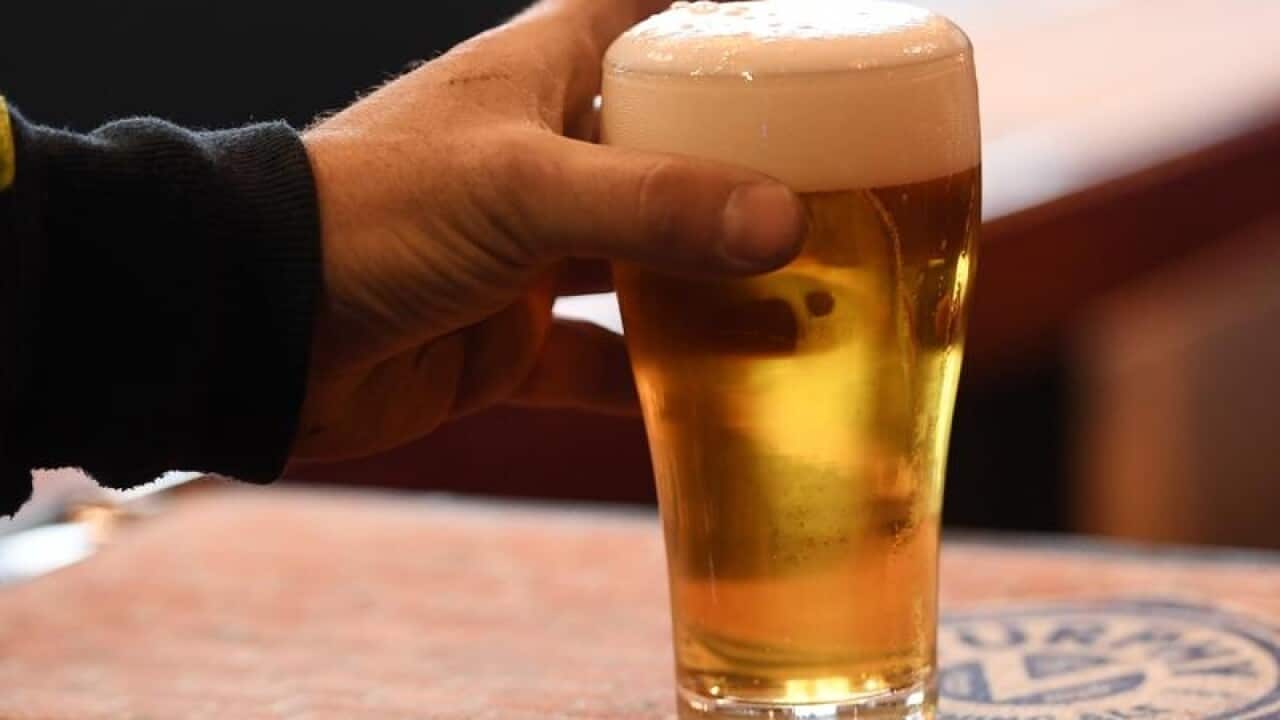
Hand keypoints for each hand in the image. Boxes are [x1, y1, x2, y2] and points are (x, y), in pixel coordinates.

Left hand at [294, 0, 806, 461]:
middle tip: (834, 185)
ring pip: (641, 259)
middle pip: (661, 145)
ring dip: (708, 281)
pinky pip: (599, 360)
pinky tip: (722, 398)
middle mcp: (540, 157)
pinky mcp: (509, 337)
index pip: (635, 10)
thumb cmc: (374, 215)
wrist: (259, 331)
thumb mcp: (522, 189)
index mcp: (538, 77)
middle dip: (739, 167)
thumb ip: (653, 204)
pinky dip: (652, 381)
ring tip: (806, 292)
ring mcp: (527, 252)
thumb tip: (784, 222)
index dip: (704, 11)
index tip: (786, 29)